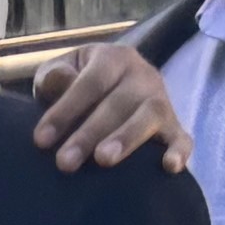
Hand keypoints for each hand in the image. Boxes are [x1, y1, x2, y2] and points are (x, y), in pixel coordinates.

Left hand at [20, 37, 192, 176]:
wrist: (110, 89)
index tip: (41, 141)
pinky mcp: (174, 126)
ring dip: (127, 138)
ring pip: (151, 115)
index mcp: (112, 58)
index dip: (65, 111)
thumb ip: (54, 77)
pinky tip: (171, 167)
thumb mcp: (59, 74)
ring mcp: (162, 100)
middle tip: (65, 163)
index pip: (89, 83)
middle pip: (119, 102)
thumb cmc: (75, 86)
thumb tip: (60, 80)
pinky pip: (183, 138)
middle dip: (90, 133)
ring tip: (103, 160)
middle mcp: (142, 74)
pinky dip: (179, 152)